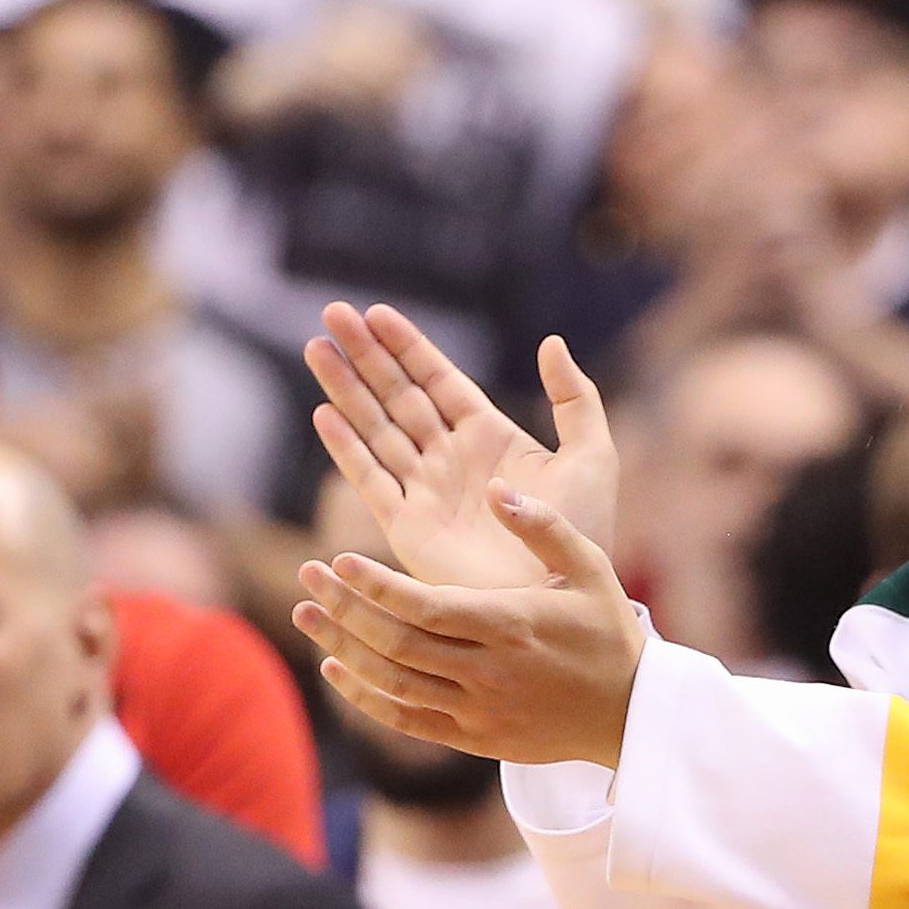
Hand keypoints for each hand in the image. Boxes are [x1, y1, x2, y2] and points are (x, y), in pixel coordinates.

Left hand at [292, 484, 646, 765]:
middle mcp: (488, 671)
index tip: (339, 559)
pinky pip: (404, 719)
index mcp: (512, 625)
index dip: (375, 586)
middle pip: (395, 642)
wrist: (630, 714)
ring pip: (391, 681)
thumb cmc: (609, 631)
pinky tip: (335, 666)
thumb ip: (543, 526)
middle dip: (344, 607)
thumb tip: (495, 488)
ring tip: (306, 613)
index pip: (425, 608)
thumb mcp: (591, 568)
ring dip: (342, 647)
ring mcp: (478, 709)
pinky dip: (364, 695)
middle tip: (308, 574)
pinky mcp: (473, 737)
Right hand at [305, 302, 616, 589]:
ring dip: (346, 389)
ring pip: (376, 428)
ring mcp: (426, 491)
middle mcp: (451, 459)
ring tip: (316, 347)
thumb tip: (551, 342)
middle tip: (332, 312)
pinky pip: (371, 480)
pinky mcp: (409, 528)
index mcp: (490, 436)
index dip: (408, 347)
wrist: (560, 596)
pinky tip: (324, 414)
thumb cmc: (583, 531)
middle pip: (398, 395)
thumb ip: (574, 397)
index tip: (376, 313)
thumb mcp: (592, 455)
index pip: (439, 380)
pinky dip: (347, 448)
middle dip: (366, 355)